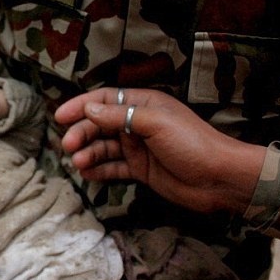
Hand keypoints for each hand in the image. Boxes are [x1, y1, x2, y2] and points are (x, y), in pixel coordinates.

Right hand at [55, 87, 266, 214]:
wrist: (218, 178)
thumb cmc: (191, 143)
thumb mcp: (155, 123)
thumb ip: (120, 116)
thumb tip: (89, 110)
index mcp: (142, 104)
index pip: (104, 100)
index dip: (81, 106)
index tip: (60, 117)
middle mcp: (137, 124)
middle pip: (99, 125)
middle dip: (82, 133)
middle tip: (69, 146)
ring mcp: (137, 148)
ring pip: (103, 147)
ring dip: (88, 153)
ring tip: (79, 163)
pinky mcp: (140, 170)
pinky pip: (113, 168)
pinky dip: (99, 170)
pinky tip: (88, 174)